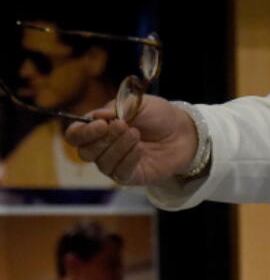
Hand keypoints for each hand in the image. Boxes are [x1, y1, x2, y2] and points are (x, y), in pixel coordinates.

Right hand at [64, 95, 197, 184]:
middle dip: (104, 138)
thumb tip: (95, 116)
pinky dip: (128, 160)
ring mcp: (115, 164)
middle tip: (124, 126)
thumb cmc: (159, 116)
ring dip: (118, 147)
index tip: (101, 124)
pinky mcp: (130, 176)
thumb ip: (115, 107)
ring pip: (102, 163)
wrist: (184, 131)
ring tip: (136, 134)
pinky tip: (140, 149)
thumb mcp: (137, 103)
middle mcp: (102, 148)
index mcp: (98, 129)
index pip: (75, 135)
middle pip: (85, 152)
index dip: (83, 132)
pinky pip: (119, 173)